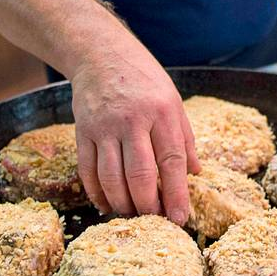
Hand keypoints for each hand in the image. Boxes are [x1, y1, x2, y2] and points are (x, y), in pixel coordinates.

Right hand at [69, 44, 200, 224]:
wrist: (101, 53)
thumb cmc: (143, 79)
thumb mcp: (174, 101)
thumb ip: (185, 138)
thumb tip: (195, 173)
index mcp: (162, 113)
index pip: (172, 162)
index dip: (177, 194)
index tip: (180, 217)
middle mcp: (133, 120)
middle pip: (140, 175)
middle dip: (148, 206)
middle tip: (154, 221)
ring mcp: (104, 127)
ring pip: (112, 178)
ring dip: (122, 203)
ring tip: (132, 215)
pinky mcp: (82, 131)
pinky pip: (87, 170)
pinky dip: (96, 192)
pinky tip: (106, 204)